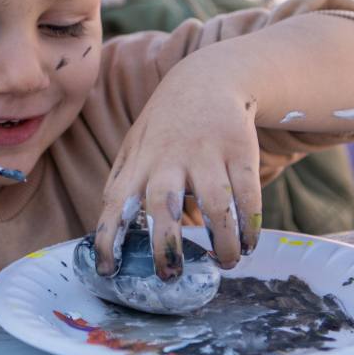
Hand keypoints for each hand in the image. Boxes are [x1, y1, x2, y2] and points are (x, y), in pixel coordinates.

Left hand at [93, 52, 262, 277]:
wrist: (208, 79)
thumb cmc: (165, 125)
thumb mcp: (134, 146)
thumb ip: (120, 183)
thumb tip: (104, 229)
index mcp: (139, 163)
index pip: (116, 204)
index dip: (109, 238)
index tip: (109, 271)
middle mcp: (169, 159)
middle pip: (162, 204)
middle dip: (166, 244)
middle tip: (171, 275)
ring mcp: (206, 153)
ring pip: (215, 204)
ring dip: (222, 240)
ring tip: (226, 263)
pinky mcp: (239, 151)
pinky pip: (247, 194)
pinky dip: (249, 224)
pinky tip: (248, 244)